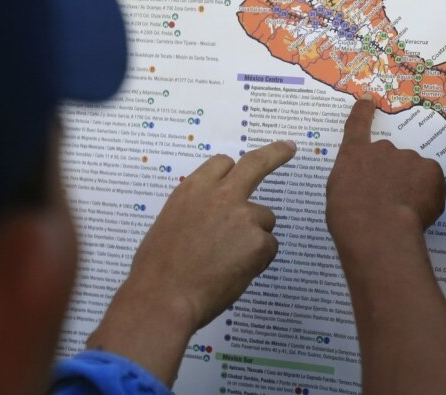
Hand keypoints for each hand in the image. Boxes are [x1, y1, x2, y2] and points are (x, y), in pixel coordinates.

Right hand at [88, 140, 295, 384]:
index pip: (222, 164)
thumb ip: (196, 211)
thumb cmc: (157, 270)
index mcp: (193, 189)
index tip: (244, 165)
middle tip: (289, 147)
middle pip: (256, 164)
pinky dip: (258, 261)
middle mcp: (221, 195)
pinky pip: (268, 247)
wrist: (163, 298)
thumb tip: (210, 218)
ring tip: (227, 262)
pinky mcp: (258, 241)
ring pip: (264, 219)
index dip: (233, 170)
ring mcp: (243, 216)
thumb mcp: (169, 224)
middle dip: (275, 153)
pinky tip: (235, 273)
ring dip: (254, 236)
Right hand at [327, 96, 445, 248]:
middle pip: (392, 159)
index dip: (363, 111)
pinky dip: (429, 195)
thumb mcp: (339, 196)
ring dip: (412, 186)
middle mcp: (382, 149)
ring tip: (404, 212)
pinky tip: (418, 212)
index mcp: (354, 154)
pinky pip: (432, 183)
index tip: (369, 99)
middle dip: (393, 176)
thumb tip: (367, 186)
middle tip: (390, 202)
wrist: (376, 227)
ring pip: (414, 172)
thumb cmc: (349, 218)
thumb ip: (354, 182)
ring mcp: (408, 156)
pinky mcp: (431, 170)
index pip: (357, 125)